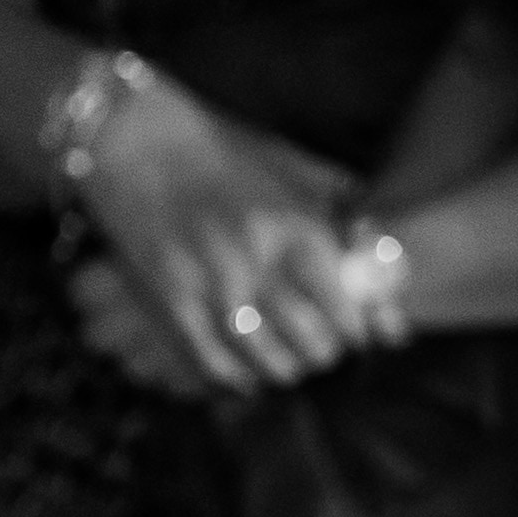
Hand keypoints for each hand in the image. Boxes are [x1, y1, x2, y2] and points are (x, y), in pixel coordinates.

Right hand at [69, 66, 353, 392]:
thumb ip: (344, 217)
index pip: (346, 306)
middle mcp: (259, 255)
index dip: (356, 331)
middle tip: (317, 350)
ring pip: (263, 355)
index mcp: (297, 225)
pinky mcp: (167, 294)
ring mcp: (210, 278)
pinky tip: (240, 371)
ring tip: (282, 363)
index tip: (353, 333)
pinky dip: (232, 375)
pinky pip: (210, 357)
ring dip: (280, 369)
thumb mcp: (296, 174)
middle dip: (321, 354)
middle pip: (311, 338)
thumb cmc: (223, 156)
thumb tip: (381, 265)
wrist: (136, 141)